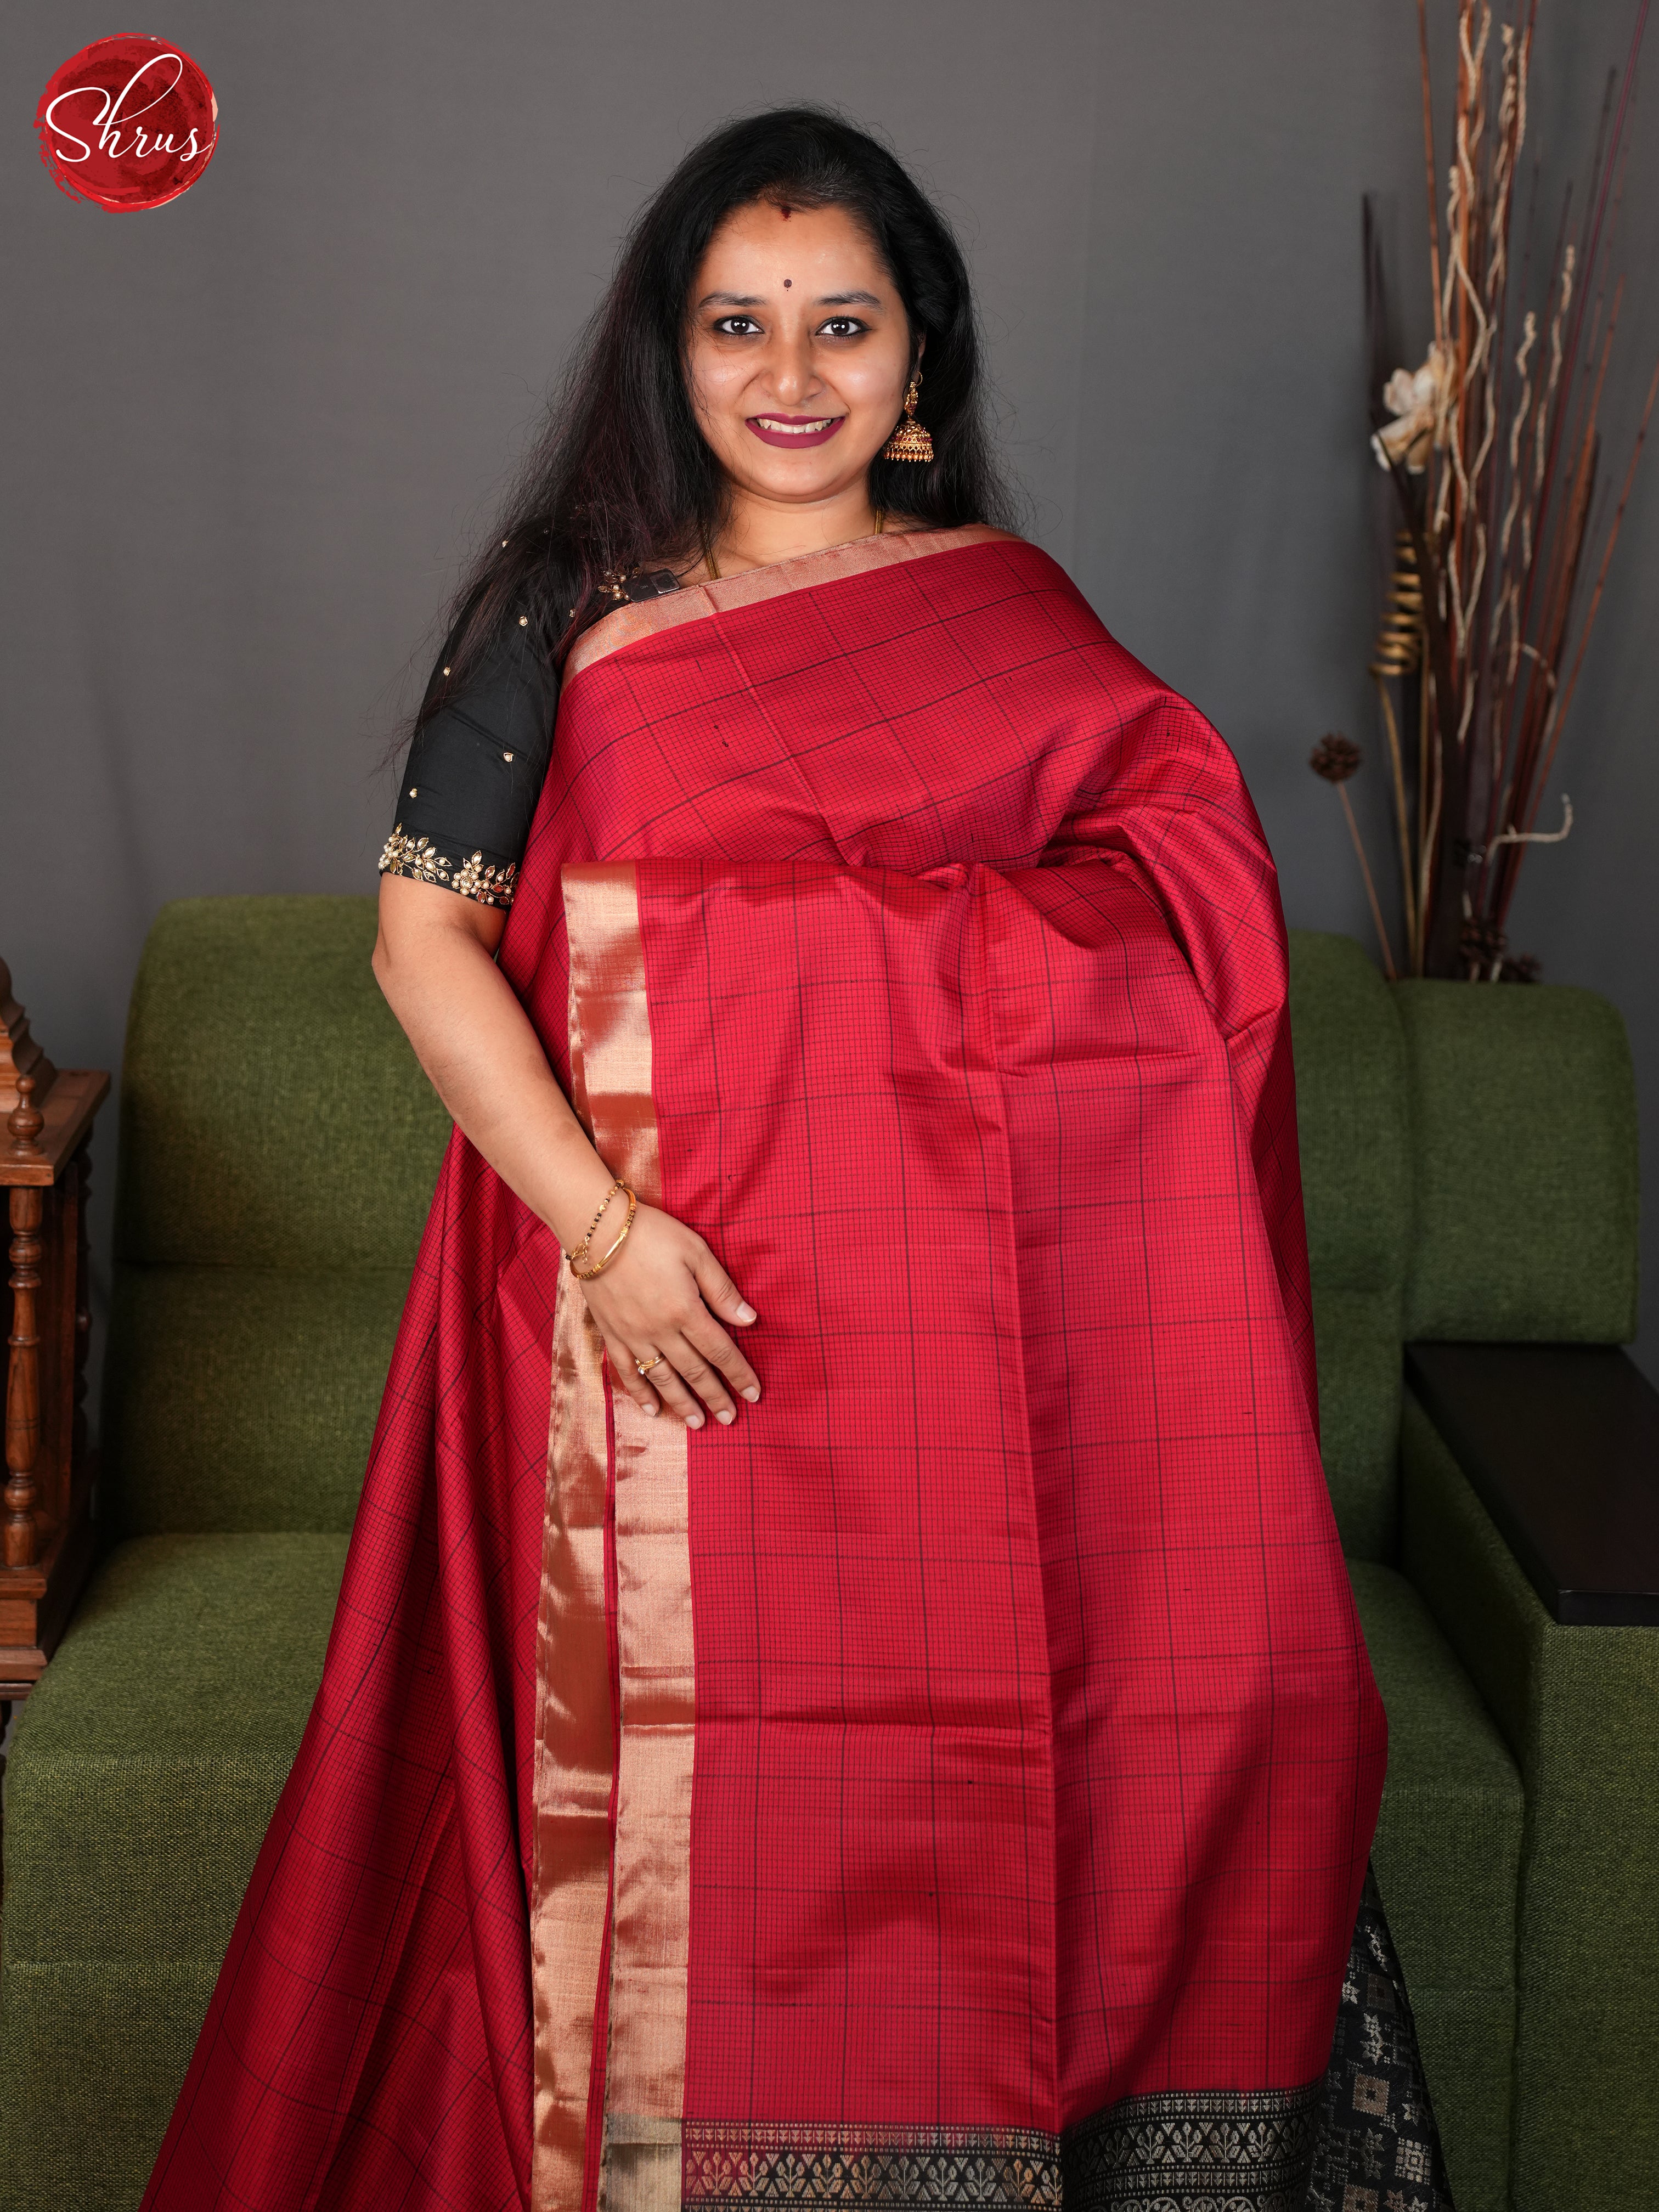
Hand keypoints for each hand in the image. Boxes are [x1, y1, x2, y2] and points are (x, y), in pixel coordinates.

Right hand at [577, 1201, 759, 1427]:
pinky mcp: (611, 1333)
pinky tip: (652, 1410)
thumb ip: (722, 1290)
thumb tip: (749, 1320)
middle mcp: (660, 1331)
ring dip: (682, 1403)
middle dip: (715, 1396)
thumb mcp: (696, 1252)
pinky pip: (627, 1371)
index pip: (720, 1351)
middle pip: (694, 1371)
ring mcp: (633, 1336)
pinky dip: (640, 1393)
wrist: (596, 1229)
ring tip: (698, 1424)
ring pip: (662, 1378)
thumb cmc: (652, 1234)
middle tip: (730, 1419)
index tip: (754, 1394)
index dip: (739, 1374)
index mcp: (686, 1310)